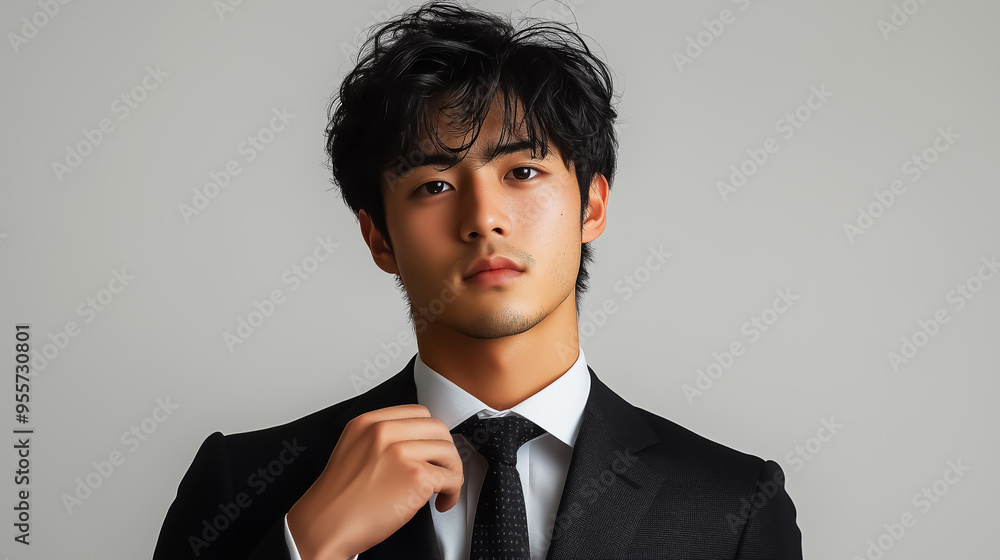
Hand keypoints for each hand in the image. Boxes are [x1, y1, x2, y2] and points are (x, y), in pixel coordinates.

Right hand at [287, 404, 463, 559]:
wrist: (325, 526)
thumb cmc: (337, 499)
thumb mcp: (352, 451)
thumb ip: (380, 440)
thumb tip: (415, 444)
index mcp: (368, 423)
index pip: (417, 412)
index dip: (430, 434)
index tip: (432, 448)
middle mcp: (384, 433)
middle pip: (437, 428)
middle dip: (445, 451)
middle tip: (442, 468)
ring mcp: (401, 453)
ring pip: (448, 451)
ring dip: (452, 471)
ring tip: (443, 487)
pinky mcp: (415, 477)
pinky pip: (451, 478)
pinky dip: (452, 492)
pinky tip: (441, 502)